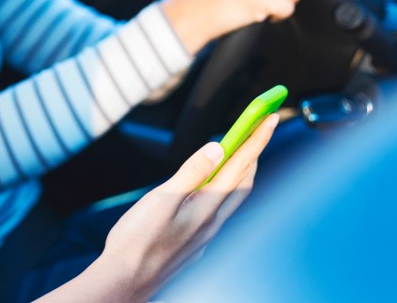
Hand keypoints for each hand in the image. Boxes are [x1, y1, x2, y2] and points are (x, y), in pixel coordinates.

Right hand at [36, 114, 278, 302]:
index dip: (255, 139)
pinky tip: (215, 188)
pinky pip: (221, 209)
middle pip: (243, 181)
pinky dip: (227, 189)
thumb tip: (217, 148)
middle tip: (262, 128)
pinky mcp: (196, 242)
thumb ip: (191, 173)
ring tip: (245, 153)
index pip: (238, 165)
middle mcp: (213, 221)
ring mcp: (206, 234)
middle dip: (254, 152)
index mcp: (207, 206)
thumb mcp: (162, 199)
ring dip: (243, 171)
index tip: (268, 116)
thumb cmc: (139, 240)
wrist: (127, 280)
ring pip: (234, 197)